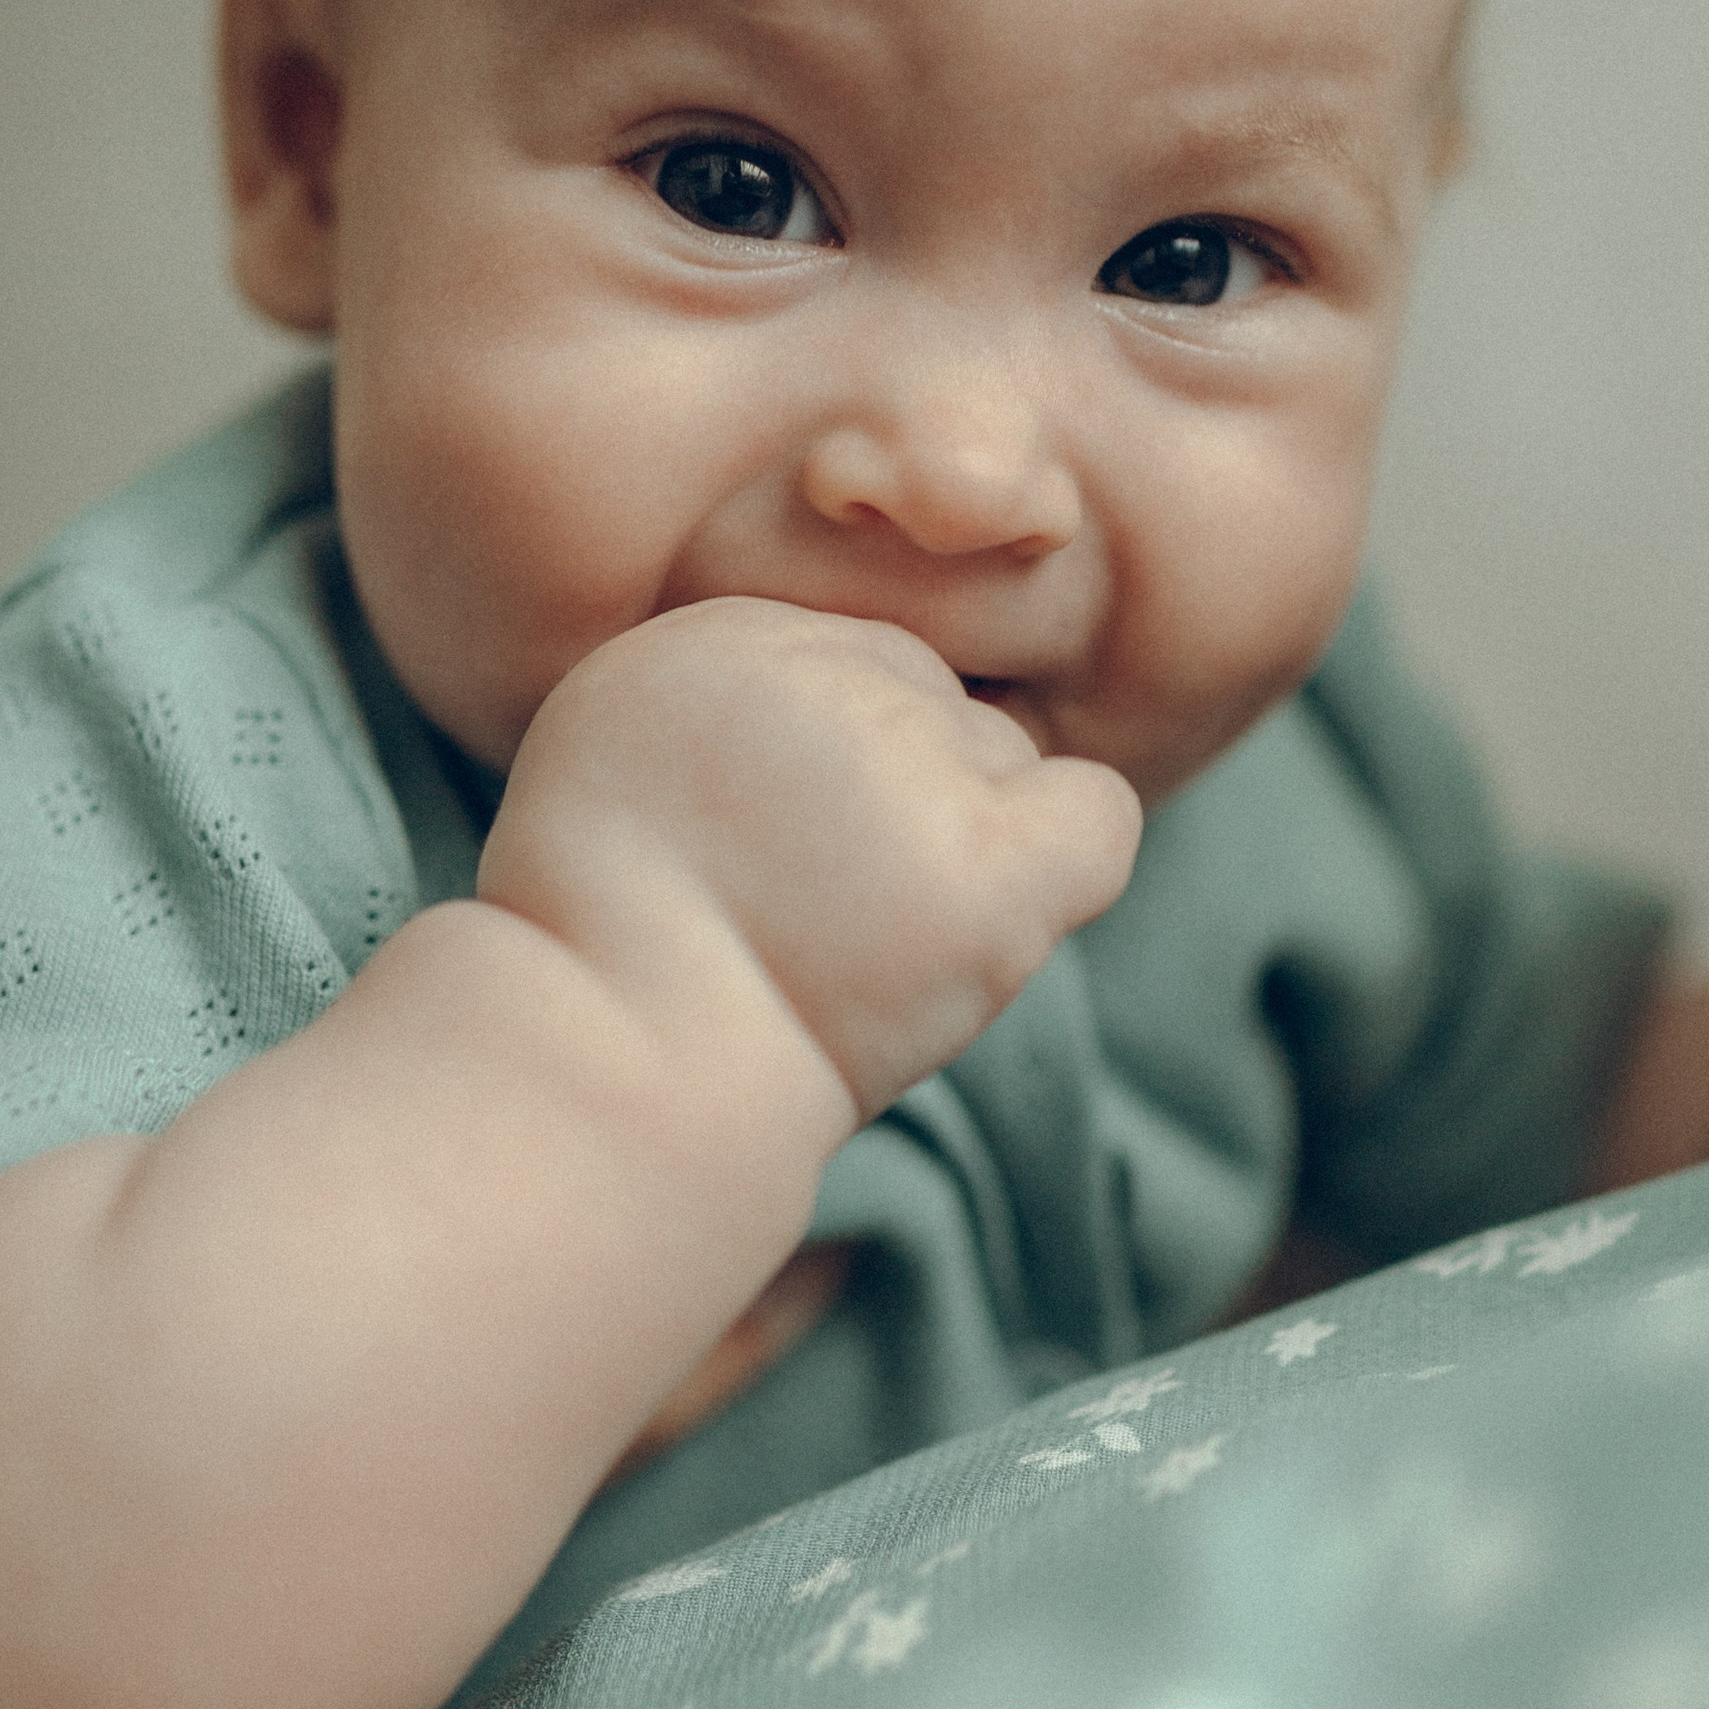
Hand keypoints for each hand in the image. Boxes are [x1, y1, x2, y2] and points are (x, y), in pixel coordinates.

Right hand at [479, 599, 1142, 1117]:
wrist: (620, 1075)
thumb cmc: (611, 948)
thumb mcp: (617, 764)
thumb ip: (735, 713)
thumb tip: (843, 724)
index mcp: (715, 632)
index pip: (845, 657)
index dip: (821, 766)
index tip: (772, 853)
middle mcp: (817, 668)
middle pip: (929, 704)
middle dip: (890, 799)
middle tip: (816, 908)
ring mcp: (910, 766)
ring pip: (1001, 760)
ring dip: (956, 840)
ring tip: (865, 939)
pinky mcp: (982, 865)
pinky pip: (1096, 812)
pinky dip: (1064, 856)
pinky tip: (993, 912)